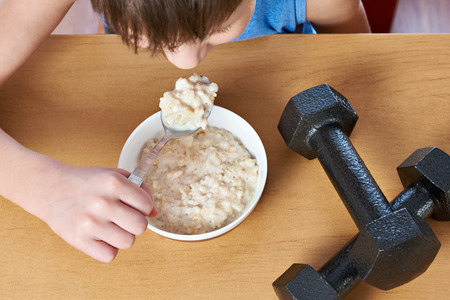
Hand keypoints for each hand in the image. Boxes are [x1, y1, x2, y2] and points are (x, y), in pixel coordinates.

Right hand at [32, 163, 156, 262]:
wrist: (51, 189)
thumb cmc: (88, 182)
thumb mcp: (115, 175)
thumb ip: (140, 189)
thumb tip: (155, 213)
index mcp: (114, 183)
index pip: (147, 205)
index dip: (144, 207)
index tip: (134, 205)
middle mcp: (103, 203)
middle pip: (141, 227)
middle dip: (136, 223)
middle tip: (124, 218)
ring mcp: (90, 223)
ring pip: (128, 242)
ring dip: (123, 236)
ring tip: (111, 226)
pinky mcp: (79, 240)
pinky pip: (110, 255)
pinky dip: (108, 249)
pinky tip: (100, 236)